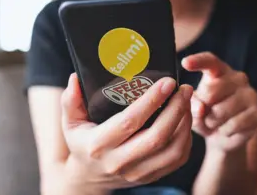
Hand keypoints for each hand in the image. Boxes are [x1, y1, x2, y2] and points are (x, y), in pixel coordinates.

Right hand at [60, 73, 193, 192]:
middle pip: (157, 137)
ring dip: (185, 124)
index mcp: (99, 145)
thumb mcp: (69, 122)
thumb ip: (70, 100)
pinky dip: (186, 139)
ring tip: (187, 101)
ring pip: (172, 151)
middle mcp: (119, 162)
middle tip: (184, 88)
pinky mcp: (150, 177)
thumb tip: (75, 78)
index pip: (130, 122)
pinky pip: (177, 160)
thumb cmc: (81, 142)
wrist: (88, 178)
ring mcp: (137, 173)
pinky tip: (185, 120)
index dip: (151, 101)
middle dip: (176, 110)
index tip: (167, 82)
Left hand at [181, 52, 256, 152]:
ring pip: (221, 110)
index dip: (198, 61)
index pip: (210, 61)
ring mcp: (250, 94)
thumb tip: (202, 107)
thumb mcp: (193, 109)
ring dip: (212, 122)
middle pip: (211, 91)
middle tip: (205, 113)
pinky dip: (225, 131)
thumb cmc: (205, 115)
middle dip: (202, 107)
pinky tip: (226, 129)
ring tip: (214, 122)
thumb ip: (193, 104)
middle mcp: (238, 78)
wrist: (224, 135)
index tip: (185, 63)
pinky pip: (234, 124)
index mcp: (219, 71)